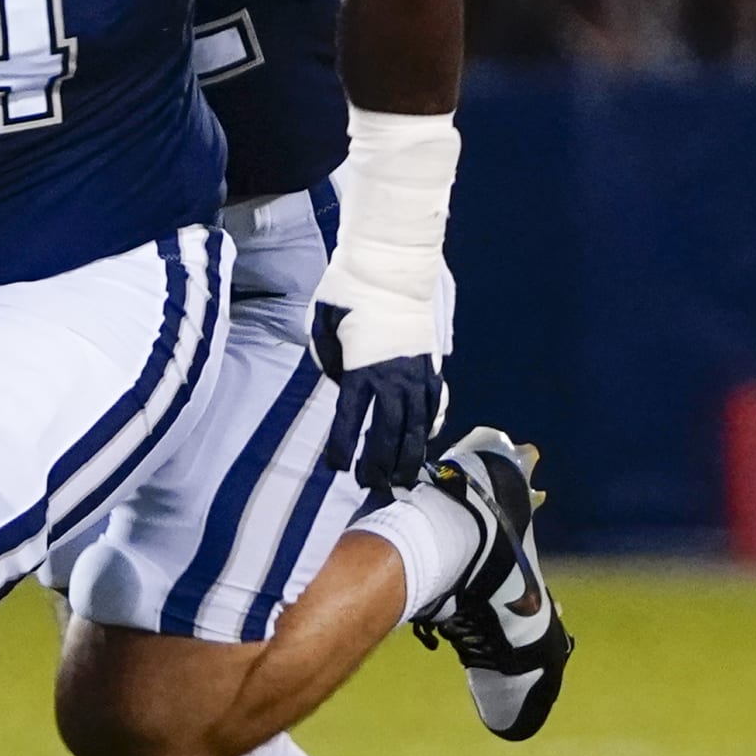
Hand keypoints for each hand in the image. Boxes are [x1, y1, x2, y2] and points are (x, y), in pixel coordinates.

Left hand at [311, 298, 442, 492]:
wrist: (391, 271)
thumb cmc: (349, 293)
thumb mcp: (322, 323)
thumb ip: (327, 359)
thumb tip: (338, 382)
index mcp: (362, 368)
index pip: (351, 419)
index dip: (344, 447)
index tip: (338, 467)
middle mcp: (393, 378)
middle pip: (389, 432)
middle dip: (380, 463)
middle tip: (370, 485)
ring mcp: (417, 374)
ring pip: (416, 427)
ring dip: (409, 456)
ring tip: (402, 480)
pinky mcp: (431, 368)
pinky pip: (433, 406)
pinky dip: (429, 429)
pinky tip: (423, 445)